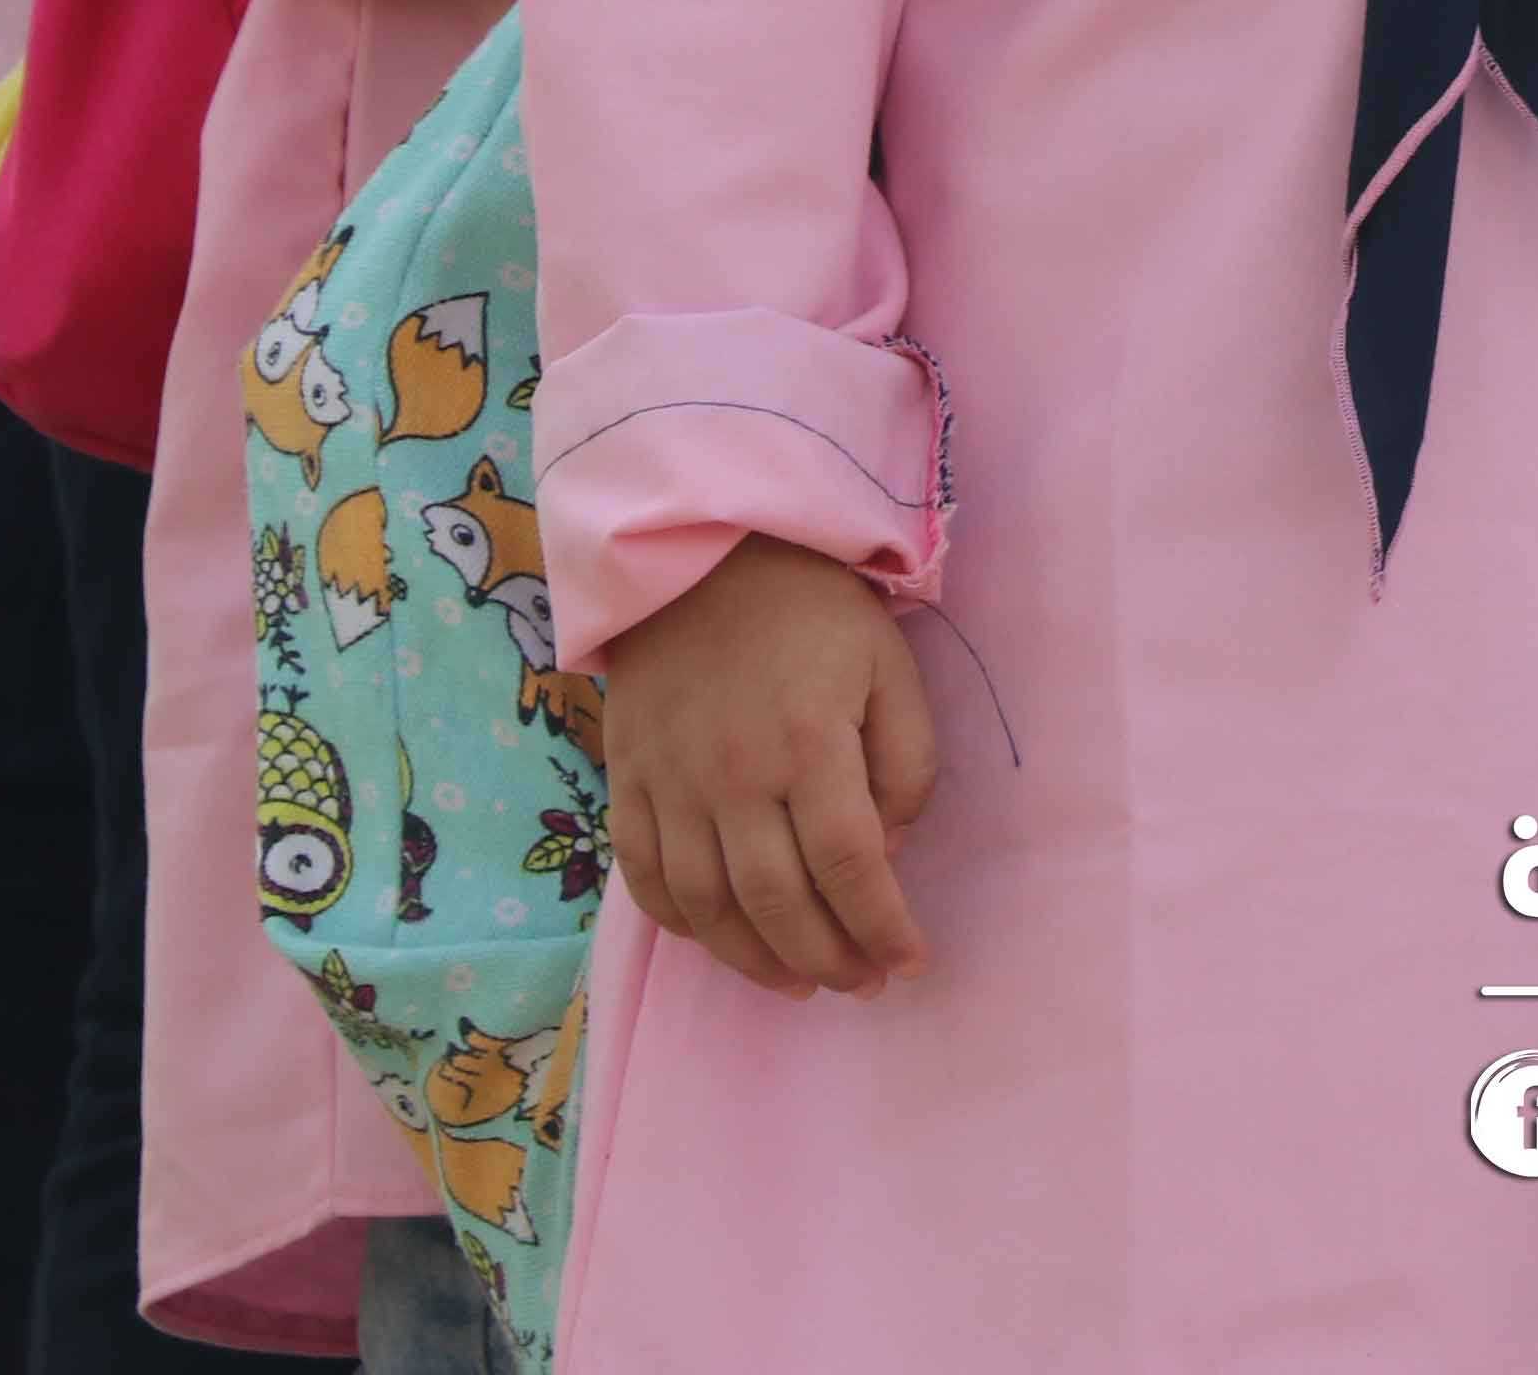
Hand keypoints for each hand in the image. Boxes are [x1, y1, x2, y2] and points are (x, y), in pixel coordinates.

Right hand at [603, 535, 935, 996]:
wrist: (702, 554)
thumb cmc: (815, 610)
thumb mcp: (890, 667)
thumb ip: (904, 761)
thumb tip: (890, 848)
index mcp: (809, 744)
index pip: (850, 864)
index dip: (881, 925)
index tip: (909, 962)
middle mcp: (734, 777)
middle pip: (776, 900)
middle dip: (825, 958)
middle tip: (859, 984)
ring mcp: (671, 784)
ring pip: (706, 905)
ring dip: (753, 959)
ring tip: (799, 982)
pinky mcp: (628, 781)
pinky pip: (645, 875)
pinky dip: (682, 923)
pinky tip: (720, 939)